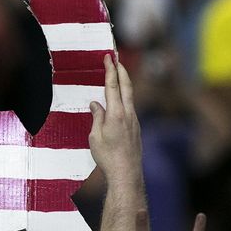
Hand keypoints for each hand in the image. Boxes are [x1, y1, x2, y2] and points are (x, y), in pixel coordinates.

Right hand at [89, 55, 141, 181]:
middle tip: (116, 58)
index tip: (108, 57)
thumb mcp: (94, 137)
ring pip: (130, 96)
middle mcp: (128, 114)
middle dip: (121, 70)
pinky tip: (118, 100)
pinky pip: (129, 107)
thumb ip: (96, 117)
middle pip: (126, 86)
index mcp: (116, 114)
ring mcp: (134, 120)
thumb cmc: (107, 157)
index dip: (110, 70)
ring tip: (117, 75)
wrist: (126, 173)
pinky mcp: (136, 128)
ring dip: (123, 83)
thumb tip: (96, 104)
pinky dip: (124, 97)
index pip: (112, 86)